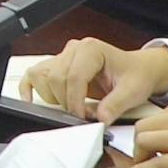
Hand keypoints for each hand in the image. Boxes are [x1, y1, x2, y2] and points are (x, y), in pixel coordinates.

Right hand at [39, 38, 167, 120]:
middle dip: (66, 101)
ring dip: (51, 97)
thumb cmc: (136, 75)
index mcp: (91, 49)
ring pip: (41, 76)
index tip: (82, 117)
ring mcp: (63, 57)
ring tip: (70, 107)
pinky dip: (29, 87)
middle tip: (80, 116)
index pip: (74, 76)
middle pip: (55, 78)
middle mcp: (73, 49)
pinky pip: (33, 74)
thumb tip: (100, 118)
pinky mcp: (57, 66)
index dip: (75, 100)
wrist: (138, 70)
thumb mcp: (133, 91)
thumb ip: (116, 104)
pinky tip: (30, 100)